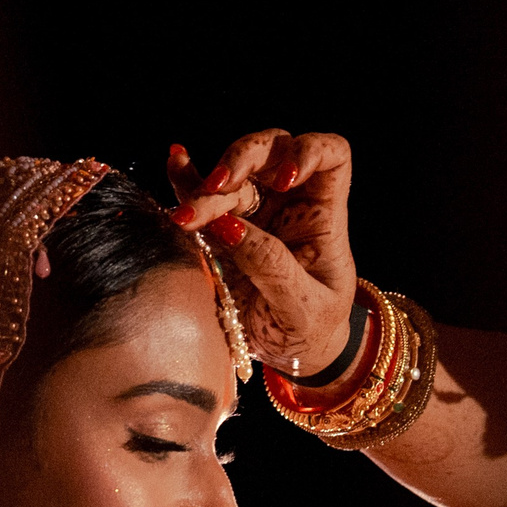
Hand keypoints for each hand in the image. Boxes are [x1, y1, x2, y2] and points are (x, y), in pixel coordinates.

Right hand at [167, 129, 355, 378]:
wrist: (289, 357)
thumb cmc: (311, 331)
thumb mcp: (302, 308)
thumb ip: (271, 266)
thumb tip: (229, 226)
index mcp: (324, 216)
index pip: (331, 155)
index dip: (311, 150)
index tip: (285, 178)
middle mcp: (290, 204)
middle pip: (272, 150)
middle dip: (243, 158)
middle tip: (218, 186)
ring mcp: (256, 213)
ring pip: (232, 176)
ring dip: (205, 187)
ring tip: (184, 216)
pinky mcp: (223, 229)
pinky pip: (202, 193)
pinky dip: (185, 177)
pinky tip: (175, 163)